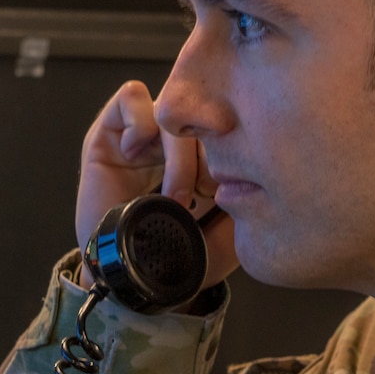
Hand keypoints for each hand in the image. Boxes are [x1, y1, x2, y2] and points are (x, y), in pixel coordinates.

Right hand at [74, 81, 238, 290]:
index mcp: (204, 153)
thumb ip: (251, 201)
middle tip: (205, 195)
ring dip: (178, 154)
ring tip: (175, 194)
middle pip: (203, 114)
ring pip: (173, 110)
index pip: (228, 122)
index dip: (233, 148)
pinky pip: (132, 96)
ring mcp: (144, 132)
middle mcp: (175, 139)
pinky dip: (139, 125)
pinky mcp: (110, 129)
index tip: (227, 190)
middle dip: (209, 156)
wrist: (128, 277)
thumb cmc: (175, 254)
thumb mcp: (228, 233)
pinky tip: (135, 159)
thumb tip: (264, 169)